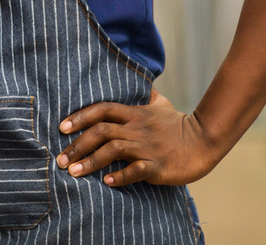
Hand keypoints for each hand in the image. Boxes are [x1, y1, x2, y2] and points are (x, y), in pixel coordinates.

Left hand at [55, 88, 219, 186]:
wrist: (205, 141)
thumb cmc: (178, 124)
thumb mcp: (160, 103)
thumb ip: (144, 95)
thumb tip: (138, 82)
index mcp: (134, 114)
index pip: (102, 109)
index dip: (80, 117)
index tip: (62, 128)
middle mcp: (137, 129)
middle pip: (101, 131)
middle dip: (78, 145)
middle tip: (61, 159)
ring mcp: (147, 147)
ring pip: (114, 150)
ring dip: (91, 162)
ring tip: (74, 173)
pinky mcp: (158, 165)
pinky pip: (136, 170)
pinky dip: (120, 176)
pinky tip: (106, 182)